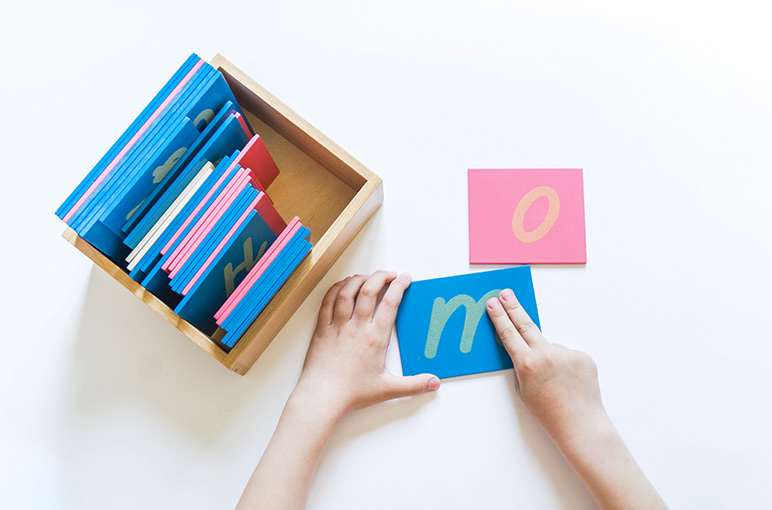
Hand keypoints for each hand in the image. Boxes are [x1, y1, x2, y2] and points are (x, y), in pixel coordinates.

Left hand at [293, 271, 440, 419]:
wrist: (322, 397)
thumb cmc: (352, 393)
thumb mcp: (387, 389)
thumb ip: (414, 385)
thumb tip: (434, 383)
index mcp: (375, 338)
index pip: (390, 303)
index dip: (399, 286)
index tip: (405, 279)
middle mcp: (356, 327)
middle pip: (369, 290)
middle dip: (381, 276)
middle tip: (390, 274)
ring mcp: (337, 326)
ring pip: (348, 291)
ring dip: (359, 279)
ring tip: (368, 277)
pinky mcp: (322, 329)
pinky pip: (328, 301)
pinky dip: (337, 288)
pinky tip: (344, 285)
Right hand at [486, 289, 607, 446]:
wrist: (580, 424)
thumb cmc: (548, 412)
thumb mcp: (523, 390)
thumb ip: (522, 365)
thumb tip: (527, 349)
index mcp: (527, 364)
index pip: (508, 334)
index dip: (499, 317)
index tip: (492, 303)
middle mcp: (546, 354)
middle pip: (526, 325)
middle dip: (513, 308)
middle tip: (505, 293)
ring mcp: (566, 353)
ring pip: (551, 348)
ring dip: (550, 360)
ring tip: (558, 383)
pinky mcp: (582, 356)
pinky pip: (568, 355)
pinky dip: (566, 365)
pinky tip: (569, 382)